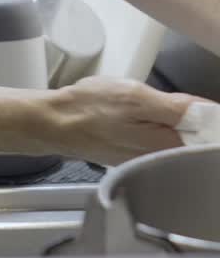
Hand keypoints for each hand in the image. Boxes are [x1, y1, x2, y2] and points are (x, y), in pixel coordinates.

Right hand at [47, 77, 196, 166]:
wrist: (53, 124)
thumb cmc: (89, 109)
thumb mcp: (135, 97)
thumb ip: (176, 107)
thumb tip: (210, 113)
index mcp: (166, 145)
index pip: (208, 135)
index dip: (210, 117)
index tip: (203, 105)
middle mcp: (160, 160)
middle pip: (195, 141)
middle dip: (195, 121)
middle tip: (177, 100)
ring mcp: (145, 160)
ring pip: (177, 141)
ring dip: (178, 125)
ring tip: (158, 106)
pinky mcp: (133, 157)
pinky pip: (158, 143)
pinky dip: (160, 129)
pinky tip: (145, 117)